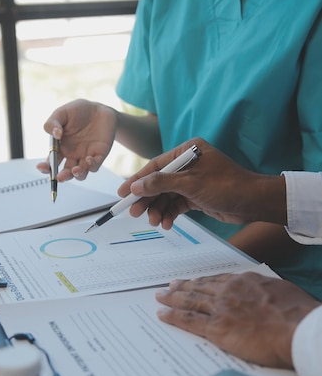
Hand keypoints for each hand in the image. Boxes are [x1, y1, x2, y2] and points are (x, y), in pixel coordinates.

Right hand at [38, 99, 116, 181]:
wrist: (99, 109)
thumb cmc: (78, 111)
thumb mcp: (62, 113)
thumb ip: (53, 123)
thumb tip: (55, 134)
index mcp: (61, 148)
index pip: (51, 162)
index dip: (46, 168)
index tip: (41, 168)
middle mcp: (72, 155)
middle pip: (66, 172)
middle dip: (62, 177)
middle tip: (59, 177)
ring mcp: (85, 157)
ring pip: (80, 174)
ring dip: (77, 175)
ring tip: (75, 169)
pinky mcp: (99, 156)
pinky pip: (94, 166)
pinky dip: (91, 166)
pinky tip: (88, 158)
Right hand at [117, 138, 285, 228]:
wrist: (254, 203)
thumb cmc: (227, 186)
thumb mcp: (190, 184)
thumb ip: (161, 183)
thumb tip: (136, 186)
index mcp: (188, 151)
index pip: (155, 166)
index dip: (137, 181)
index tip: (122, 194)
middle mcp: (188, 164)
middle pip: (159, 182)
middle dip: (147, 199)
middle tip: (134, 213)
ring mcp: (193, 181)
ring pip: (167, 196)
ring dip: (159, 210)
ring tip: (155, 223)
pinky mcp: (197, 196)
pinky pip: (177, 204)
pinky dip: (170, 214)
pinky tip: (167, 224)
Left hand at [155, 272, 318, 367]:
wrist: (297, 329)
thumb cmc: (297, 313)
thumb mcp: (280, 291)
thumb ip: (265, 292)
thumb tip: (263, 296)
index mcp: (245, 281)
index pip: (217, 280)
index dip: (202, 281)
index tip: (194, 281)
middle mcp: (228, 291)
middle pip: (199, 288)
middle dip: (182, 287)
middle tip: (169, 286)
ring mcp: (220, 309)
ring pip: (189, 301)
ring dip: (172, 298)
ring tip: (160, 297)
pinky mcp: (216, 328)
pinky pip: (188, 320)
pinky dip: (173, 316)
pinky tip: (162, 314)